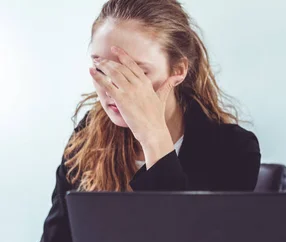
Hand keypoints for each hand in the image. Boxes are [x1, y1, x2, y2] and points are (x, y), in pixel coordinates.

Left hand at [90, 47, 183, 161]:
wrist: (153, 131)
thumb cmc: (157, 117)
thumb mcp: (162, 98)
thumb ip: (167, 85)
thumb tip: (177, 76)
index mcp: (146, 83)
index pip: (132, 65)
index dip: (122, 55)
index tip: (114, 49)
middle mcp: (138, 84)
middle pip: (120, 67)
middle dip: (108, 61)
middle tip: (99, 59)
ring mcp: (130, 91)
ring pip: (113, 73)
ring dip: (102, 66)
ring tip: (95, 63)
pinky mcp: (121, 99)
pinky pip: (107, 85)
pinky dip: (98, 77)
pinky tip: (91, 72)